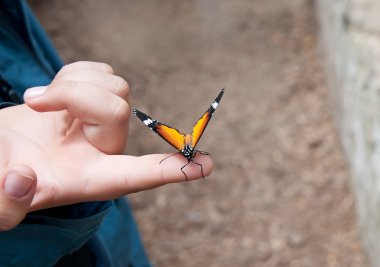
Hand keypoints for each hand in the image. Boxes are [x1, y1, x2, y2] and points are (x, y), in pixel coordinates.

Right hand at [0, 61, 212, 230]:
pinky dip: (75, 73)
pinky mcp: (96, 97)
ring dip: (72, 83)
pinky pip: (103, 72)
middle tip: (34, 103)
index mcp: (92, 179)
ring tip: (41, 101)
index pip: (138, 176)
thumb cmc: (3, 177)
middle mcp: (105, 149)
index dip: (171, 171)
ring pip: (116, 85)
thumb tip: (22, 180)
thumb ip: (6, 203)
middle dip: (74, 96)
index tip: (205, 166)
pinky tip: (56, 92)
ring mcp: (102, 122)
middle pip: (119, 109)